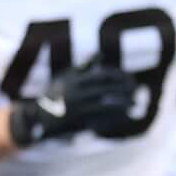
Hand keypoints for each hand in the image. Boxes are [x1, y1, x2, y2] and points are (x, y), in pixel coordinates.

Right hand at [7, 59, 141, 147]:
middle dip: (123, 90)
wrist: (38, 117)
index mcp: (73, 80)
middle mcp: (74, 94)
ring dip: (122, 104)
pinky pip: (99, 119)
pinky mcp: (77, 122)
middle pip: (105, 90)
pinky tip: (124, 116)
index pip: (101, 76)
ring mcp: (76, 108)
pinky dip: (113, 117)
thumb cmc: (56, 93)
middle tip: (136, 89)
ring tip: (134, 103)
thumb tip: (101, 54)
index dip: (117, 76)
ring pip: (104, 105)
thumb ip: (84, 66)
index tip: (129, 76)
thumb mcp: (67, 76)